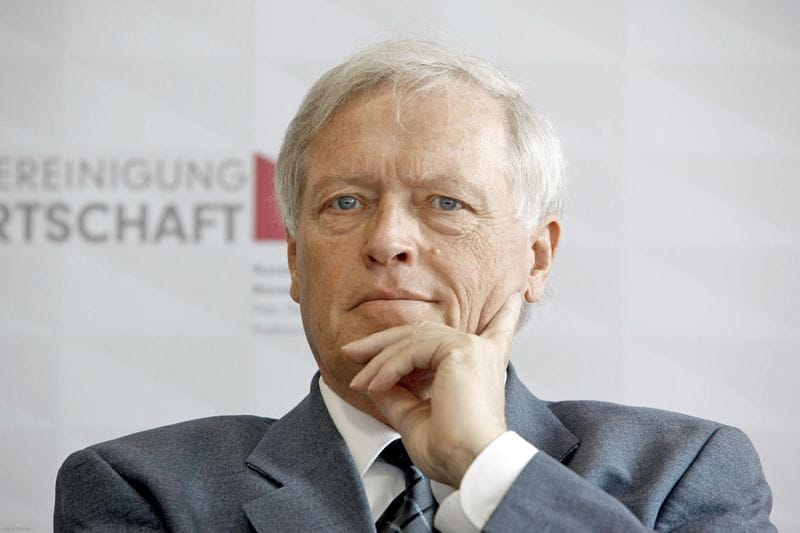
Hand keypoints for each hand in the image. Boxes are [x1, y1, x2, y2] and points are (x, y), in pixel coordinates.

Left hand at [344, 292, 522, 486]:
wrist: (472, 464)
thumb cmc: (453, 451)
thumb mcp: (416, 418)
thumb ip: (398, 395)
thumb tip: (375, 383)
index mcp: (479, 365)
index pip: (493, 331)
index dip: (503, 314)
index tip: (514, 298)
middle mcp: (480, 351)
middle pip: (423, 332)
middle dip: (383, 343)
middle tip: (352, 352)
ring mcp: (471, 347)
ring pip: (411, 340)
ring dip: (378, 361)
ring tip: (358, 382)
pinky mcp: (459, 350)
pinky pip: (411, 350)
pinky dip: (388, 368)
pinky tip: (374, 386)